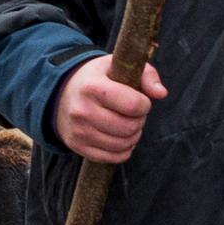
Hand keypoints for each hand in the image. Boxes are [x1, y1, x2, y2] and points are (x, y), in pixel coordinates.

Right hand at [55, 57, 170, 165]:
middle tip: (134, 114)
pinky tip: (120, 137)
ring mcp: (78, 131)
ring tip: (127, 124)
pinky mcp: (78, 147)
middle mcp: (82, 111)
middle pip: (130, 128)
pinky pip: (113, 157)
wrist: (62, 94)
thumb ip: (146, 74)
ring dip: (133, 136)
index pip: (133, 105)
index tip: (140, 100)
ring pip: (123, 145)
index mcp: (92, 87)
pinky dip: (124, 150)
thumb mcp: (118, 66)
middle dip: (139, 121)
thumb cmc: (98, 79)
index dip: (144, 104)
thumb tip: (161, 93)